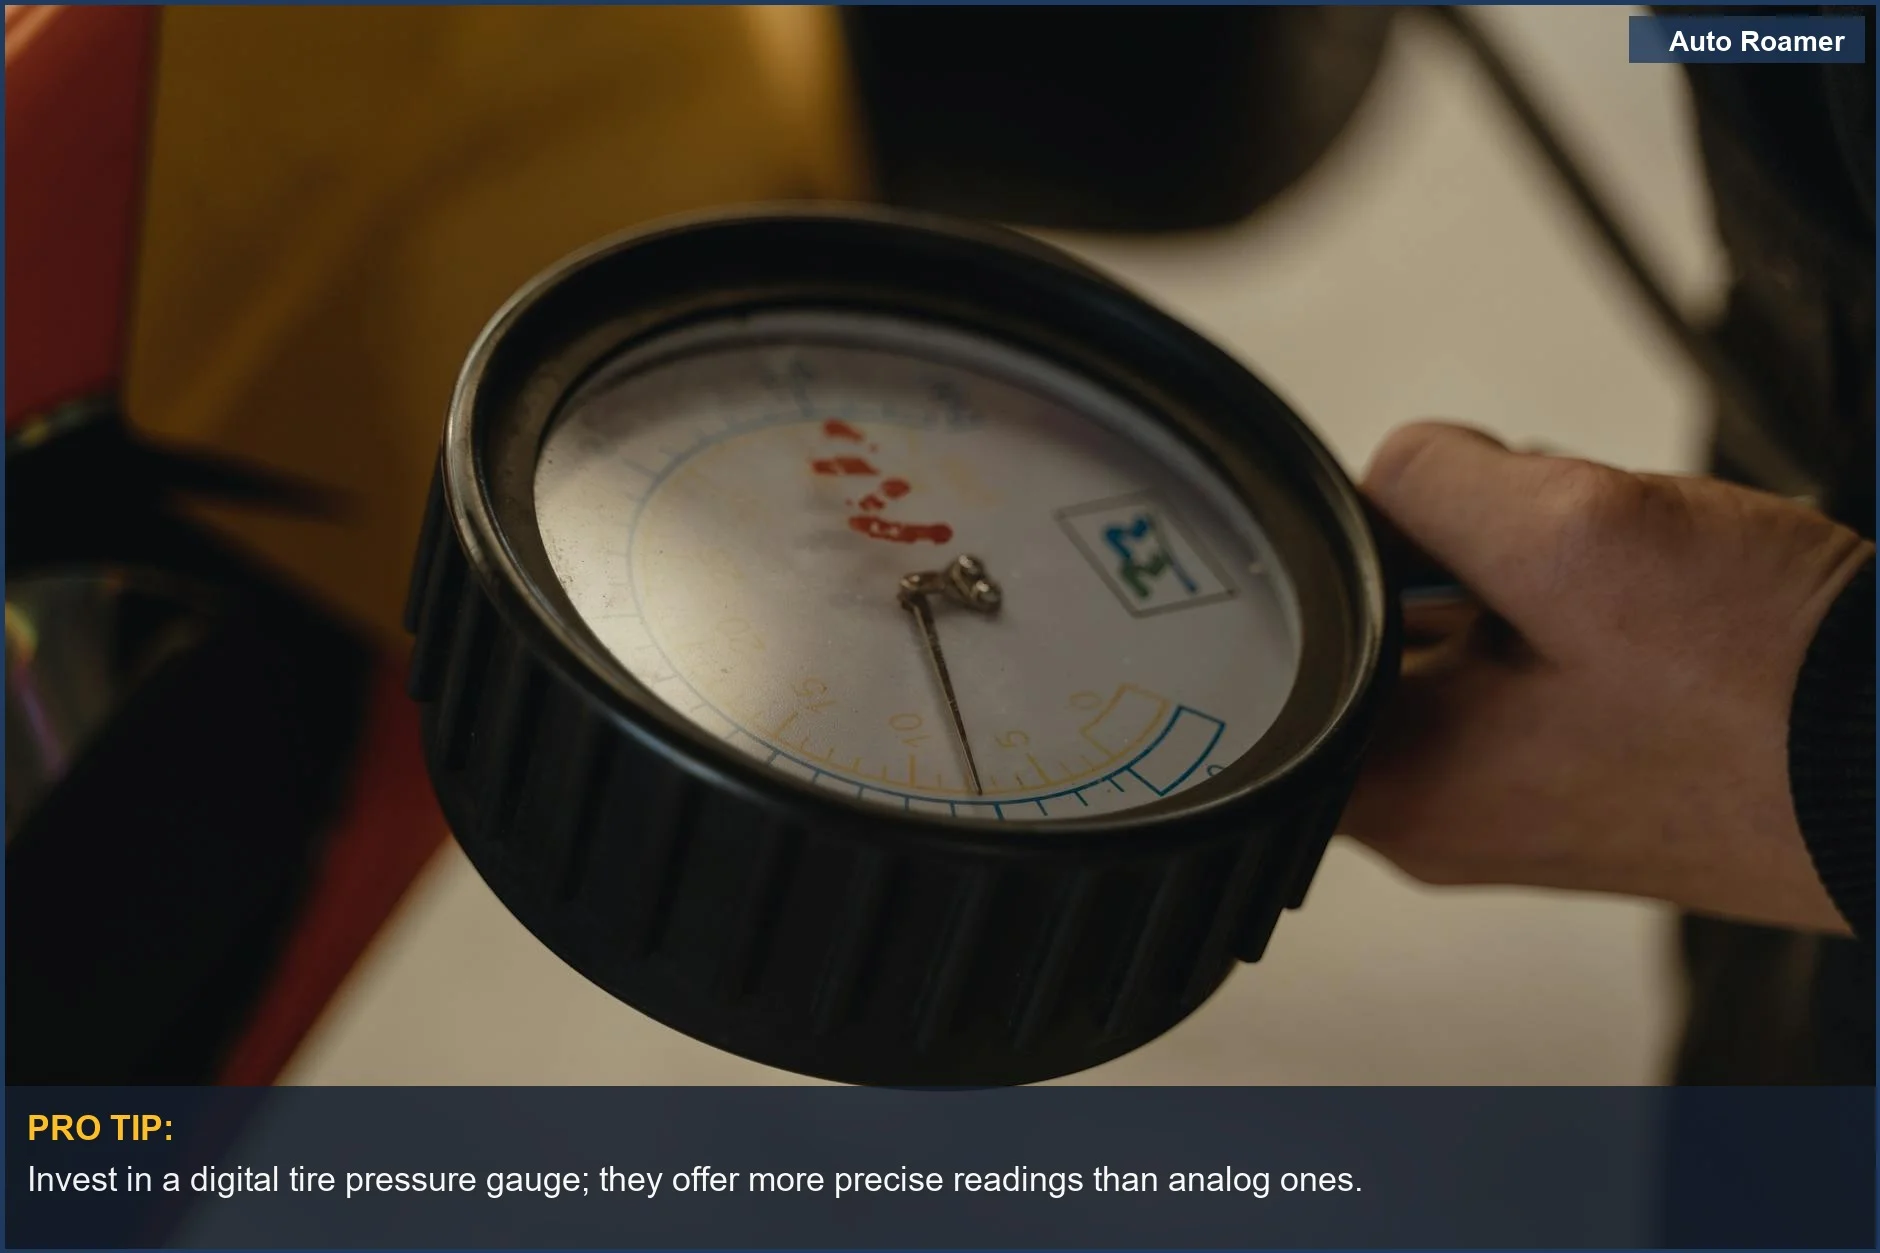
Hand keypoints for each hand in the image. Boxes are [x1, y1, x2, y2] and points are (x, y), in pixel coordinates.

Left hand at [1343, 421, 1872, 933]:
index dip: (1357, 553)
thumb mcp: (1571, 535)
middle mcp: (1447, 810)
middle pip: (1383, 623)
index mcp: (1401, 789)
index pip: (1290, 645)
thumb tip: (1395, 469)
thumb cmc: (1776, 691)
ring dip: (1544, 565)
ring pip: (1473, 623)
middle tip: (1565, 555)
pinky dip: (1597, 604)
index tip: (1436, 532)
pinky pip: (1548, 654)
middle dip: (1468, 548)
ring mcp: (1526, 795)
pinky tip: (1668, 605)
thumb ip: (1434, 483)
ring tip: (1640, 579)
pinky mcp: (1598, 769)